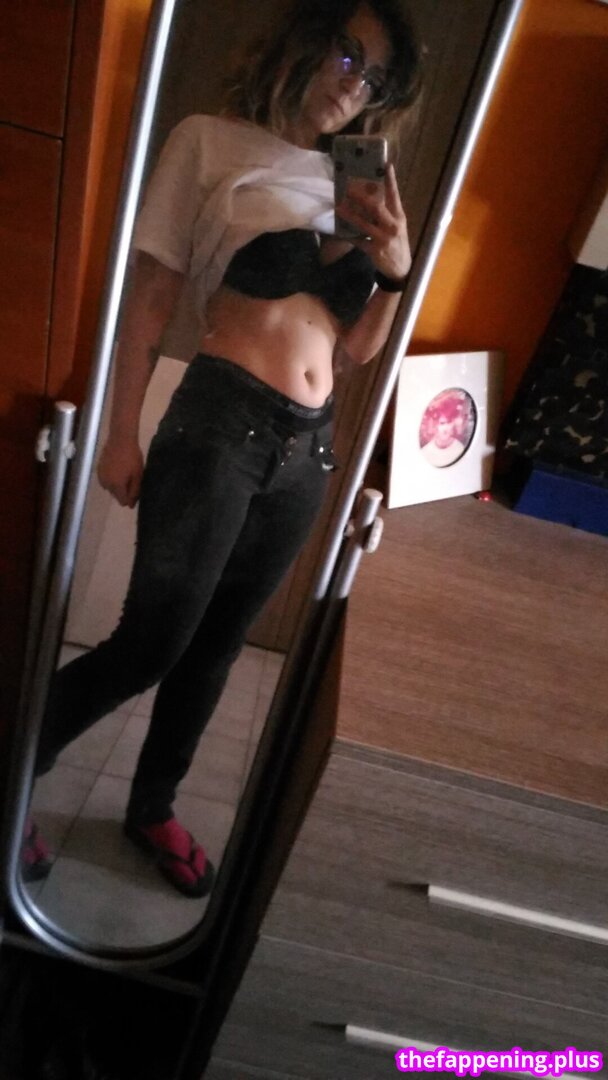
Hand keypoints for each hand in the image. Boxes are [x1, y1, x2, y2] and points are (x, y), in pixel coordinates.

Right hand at [97, 437, 143, 507]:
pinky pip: (106, 479)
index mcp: (116, 486)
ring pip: (110, 488)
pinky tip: (118, 469)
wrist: (120, 439)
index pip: (122, 502)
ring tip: (125, 473)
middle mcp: (106, 484)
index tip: (136, 490)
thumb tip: (131, 505)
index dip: (130, 498)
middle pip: (116, 495)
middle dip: (123, 491)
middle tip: (132, 479)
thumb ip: (135, 491)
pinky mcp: (98, 469)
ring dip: (117, 484)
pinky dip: (112, 478)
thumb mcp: (137, 475)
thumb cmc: (132, 457)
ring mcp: (101, 476)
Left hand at [337, 164, 410, 280]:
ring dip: (350, 215)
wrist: (401, 268)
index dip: (391, 180)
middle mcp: (392, 226)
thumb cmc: (397, 243)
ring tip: (339, 208)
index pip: (395, 195)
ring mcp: (383, 239)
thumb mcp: (397, 226)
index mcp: (399, 217)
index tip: (386, 165)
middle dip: (362, 197)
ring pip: (364, 224)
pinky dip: (350, 236)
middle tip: (349, 188)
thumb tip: (372, 198)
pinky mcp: (375, 250)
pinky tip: (340, 231)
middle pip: (376, 208)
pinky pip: (359, 242)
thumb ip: (388, 213)